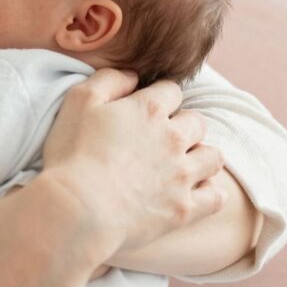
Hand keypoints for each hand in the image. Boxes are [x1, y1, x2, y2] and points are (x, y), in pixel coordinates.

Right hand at [42, 69, 226, 257]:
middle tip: (162, 139)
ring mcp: (182, 175)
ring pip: (212, 156)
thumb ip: (109, 79)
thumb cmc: (72, 155)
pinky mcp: (183, 209)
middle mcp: (173, 138)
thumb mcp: (78, 101)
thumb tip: (132, 75)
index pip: (171, 90)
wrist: (77, 211)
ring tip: (182, 164)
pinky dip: (209, 192)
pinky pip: (215, 197)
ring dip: (201, 156)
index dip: (159, 97)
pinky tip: (193, 192)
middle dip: (184, 126)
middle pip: (197, 122)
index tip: (146, 110)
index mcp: (149, 109)